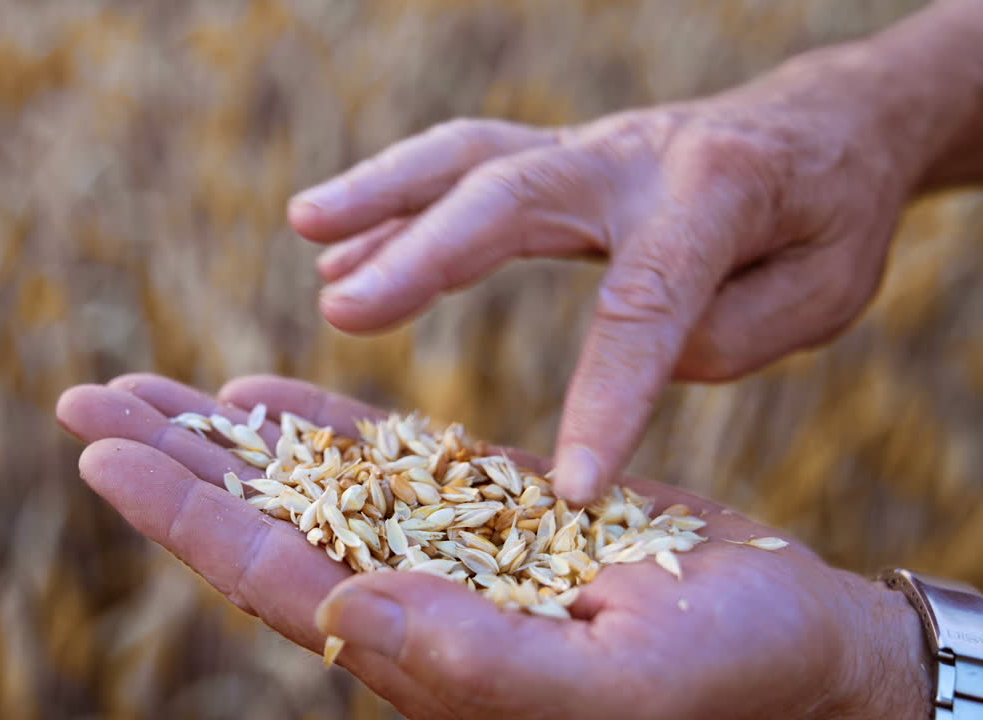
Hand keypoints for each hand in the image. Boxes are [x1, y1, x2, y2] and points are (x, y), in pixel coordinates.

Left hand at [56, 373, 928, 719]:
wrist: (792, 639)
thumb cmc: (727, 676)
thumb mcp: (612, 683)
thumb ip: (477, 660)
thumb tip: (346, 611)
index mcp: (423, 651)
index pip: (272, 579)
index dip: (184, 518)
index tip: (103, 457)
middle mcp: (410, 601)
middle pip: (262, 524)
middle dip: (171, 463)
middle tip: (84, 399)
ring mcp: (440, 549)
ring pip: (304, 485)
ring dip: (221, 436)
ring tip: (143, 387)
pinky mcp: (483, 508)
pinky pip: (378, 459)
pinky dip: (316, 423)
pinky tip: (258, 395)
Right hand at [288, 48, 921, 504]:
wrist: (821, 122)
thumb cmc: (827, 215)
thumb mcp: (821, 289)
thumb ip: (724, 333)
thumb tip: (621, 369)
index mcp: (715, 193)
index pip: (647, 305)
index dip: (607, 398)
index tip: (569, 486)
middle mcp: (630, 157)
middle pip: (512, 200)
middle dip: (424, 254)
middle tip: (342, 308)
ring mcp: (582, 150)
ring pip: (468, 160)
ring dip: (380, 196)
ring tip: (306, 231)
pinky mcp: (553, 160)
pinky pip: (463, 167)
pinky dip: (395, 198)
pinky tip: (336, 239)